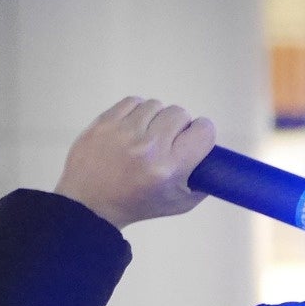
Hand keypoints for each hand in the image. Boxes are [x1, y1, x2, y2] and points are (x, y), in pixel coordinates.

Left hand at [53, 97, 215, 229]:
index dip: (202, 133)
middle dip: (179, 125)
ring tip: (148, 135)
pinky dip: (138, 111)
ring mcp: (123, 132)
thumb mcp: (180, 203)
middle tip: (169, 141)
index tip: (194, 141)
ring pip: (156, 105)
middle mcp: (148, 147)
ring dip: (157, 118)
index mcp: (169, 168)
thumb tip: (215, 158)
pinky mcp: (104, 121)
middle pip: (180, 113)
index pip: (203, 130)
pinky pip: (134, 101)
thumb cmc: (138, 204)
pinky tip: (134, 127)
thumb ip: (204, 181)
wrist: (90, 202)